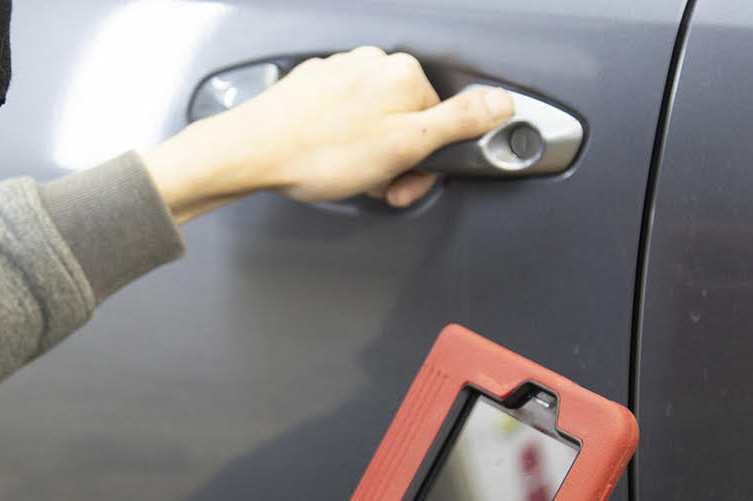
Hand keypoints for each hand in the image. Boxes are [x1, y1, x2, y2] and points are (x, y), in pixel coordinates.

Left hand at [142, 47, 515, 221]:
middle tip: (377, 185)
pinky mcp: (313, 89)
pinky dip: (342, 144)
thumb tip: (501, 104)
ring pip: (375, 124)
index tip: (407, 182)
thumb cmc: (319, 152)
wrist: (251, 151)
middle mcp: (372, 64)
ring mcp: (340, 74)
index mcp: (403, 75)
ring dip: (370, 158)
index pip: (441, 122)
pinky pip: (343, 121)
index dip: (427, 163)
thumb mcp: (405, 146)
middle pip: (408, 122)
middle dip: (398, 162)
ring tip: (347, 176)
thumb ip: (459, 123)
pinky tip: (327, 162)